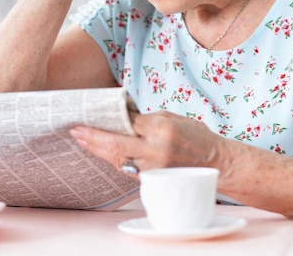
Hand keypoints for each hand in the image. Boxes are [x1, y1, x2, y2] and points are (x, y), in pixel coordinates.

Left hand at [70, 110, 222, 173]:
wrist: (216, 163)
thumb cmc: (194, 135)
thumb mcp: (171, 117)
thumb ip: (144, 118)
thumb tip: (119, 113)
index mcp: (161, 129)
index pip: (126, 122)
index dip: (105, 120)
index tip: (87, 116)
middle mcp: (156, 150)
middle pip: (116, 145)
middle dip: (92, 138)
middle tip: (75, 131)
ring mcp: (153, 168)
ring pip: (117, 159)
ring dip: (97, 150)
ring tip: (82, 140)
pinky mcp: (152, 179)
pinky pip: (126, 168)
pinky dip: (111, 158)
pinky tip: (100, 151)